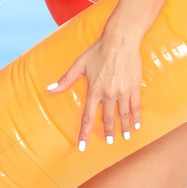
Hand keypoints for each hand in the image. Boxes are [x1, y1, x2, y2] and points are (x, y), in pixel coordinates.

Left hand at [45, 29, 142, 149]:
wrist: (121, 41)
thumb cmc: (99, 51)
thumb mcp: (79, 64)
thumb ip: (66, 80)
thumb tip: (50, 89)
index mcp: (94, 90)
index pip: (88, 116)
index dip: (84, 132)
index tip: (82, 146)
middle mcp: (108, 94)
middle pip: (108, 119)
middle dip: (108, 132)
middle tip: (108, 142)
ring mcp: (122, 92)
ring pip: (123, 115)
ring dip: (123, 128)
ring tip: (124, 137)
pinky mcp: (134, 88)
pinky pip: (136, 107)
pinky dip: (136, 118)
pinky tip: (136, 126)